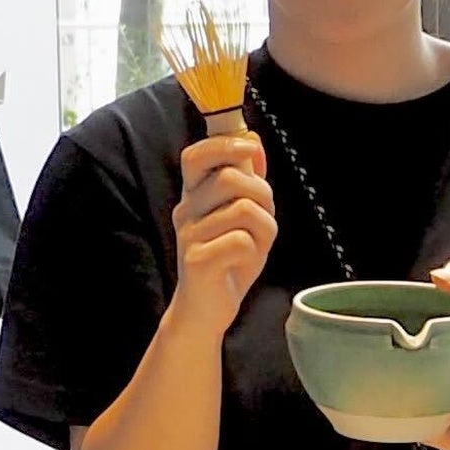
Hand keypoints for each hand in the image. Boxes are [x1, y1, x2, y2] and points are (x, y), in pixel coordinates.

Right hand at [163, 129, 278, 340]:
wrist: (206, 308)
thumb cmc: (227, 258)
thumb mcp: (241, 214)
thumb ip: (246, 178)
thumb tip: (254, 140)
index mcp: (193, 194)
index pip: (196, 155)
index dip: (223, 144)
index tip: (250, 148)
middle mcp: (186, 210)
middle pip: (231, 178)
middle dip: (262, 194)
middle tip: (264, 217)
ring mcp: (189, 235)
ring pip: (244, 210)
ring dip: (264, 228)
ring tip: (254, 245)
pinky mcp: (197, 260)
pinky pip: (242, 241)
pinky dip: (254, 252)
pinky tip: (242, 262)